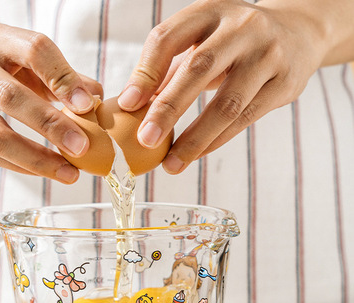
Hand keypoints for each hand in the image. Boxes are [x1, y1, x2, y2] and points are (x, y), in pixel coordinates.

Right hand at [0, 22, 101, 182]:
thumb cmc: (2, 70)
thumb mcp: (29, 62)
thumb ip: (62, 77)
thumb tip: (95, 98)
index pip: (33, 51)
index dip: (62, 79)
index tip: (88, 105)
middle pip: (11, 97)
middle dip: (51, 125)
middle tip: (82, 147)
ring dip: (38, 158)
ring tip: (70, 173)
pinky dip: (23, 167)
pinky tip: (48, 172)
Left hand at [118, 0, 327, 173]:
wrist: (298, 32)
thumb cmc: (233, 42)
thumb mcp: (201, 40)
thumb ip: (167, 68)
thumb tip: (131, 106)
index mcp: (209, 11)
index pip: (168, 38)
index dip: (145, 74)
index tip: (127, 106)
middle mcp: (241, 26)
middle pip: (199, 68)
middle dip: (168, 109)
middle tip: (146, 140)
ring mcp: (268, 53)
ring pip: (227, 103)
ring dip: (195, 139)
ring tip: (171, 164)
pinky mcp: (286, 81)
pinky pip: (245, 119)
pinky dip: (217, 141)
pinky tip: (196, 154)